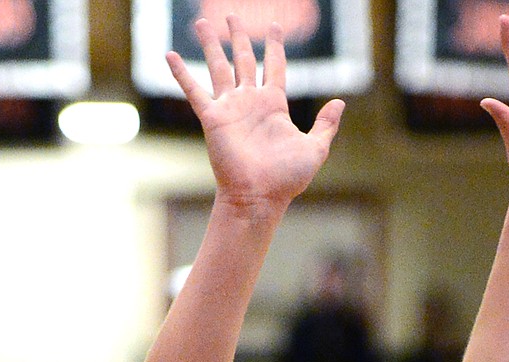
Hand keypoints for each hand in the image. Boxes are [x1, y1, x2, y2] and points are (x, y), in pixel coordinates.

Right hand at [167, 16, 343, 213]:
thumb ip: (325, 125)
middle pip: (244, 59)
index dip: (275, 45)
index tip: (275, 25)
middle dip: (240, 36)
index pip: (275, 66)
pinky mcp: (212, 118)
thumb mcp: (315, 149)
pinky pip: (194, 91)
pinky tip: (169, 55)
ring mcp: (230, 108)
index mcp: (274, 105)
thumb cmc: (287, 179)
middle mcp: (250, 101)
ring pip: (218, 66)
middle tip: (233, 14)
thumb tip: (340, 102)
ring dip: (210, 44)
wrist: (259, 197)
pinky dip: (181, 73)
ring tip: (201, 21)